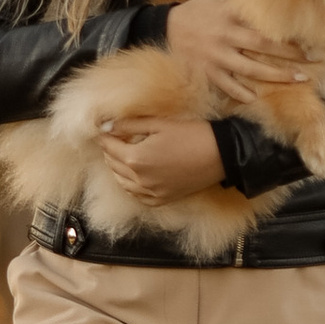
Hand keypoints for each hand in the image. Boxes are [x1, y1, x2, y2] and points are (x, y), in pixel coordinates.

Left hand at [99, 117, 227, 202]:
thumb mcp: (159, 124)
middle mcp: (139, 179)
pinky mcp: (161, 199)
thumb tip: (106, 125)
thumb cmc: (191, 134)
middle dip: (110, 150)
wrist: (220, 156)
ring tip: (123, 155)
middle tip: (114, 138)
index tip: (104, 128)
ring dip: (118, 168)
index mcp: (136, 158)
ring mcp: (151, 192)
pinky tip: (134, 175)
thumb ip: (129, 125)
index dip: (105, 136)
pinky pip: (137, 196)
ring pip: (121, 182)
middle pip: (112, 164)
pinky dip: (130, 185)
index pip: (108, 147)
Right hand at [164, 0, 311, 104]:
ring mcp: (216, 55)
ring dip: (277, 76)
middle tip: (314, 59)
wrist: (163, 28)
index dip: (287, 29)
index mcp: (230, 13)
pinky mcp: (206, 71)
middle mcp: (226, 34)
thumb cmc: (195, 11)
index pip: (264, 22)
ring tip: (299, 79)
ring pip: (252, 69)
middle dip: (292, 54)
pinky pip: (228, 85)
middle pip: (264, 46)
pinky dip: (241, 92)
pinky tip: (255, 97)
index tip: (308, 35)